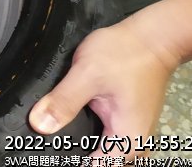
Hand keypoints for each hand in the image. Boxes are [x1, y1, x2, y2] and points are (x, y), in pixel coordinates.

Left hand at [28, 21, 178, 156]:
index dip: (69, 160)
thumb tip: (40, 125)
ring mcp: (129, 132)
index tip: (46, 150)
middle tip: (40, 141)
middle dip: (71, 151)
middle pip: (99, 161)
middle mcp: (132, 142)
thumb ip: (63, 101)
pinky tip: (63, 123)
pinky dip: (83, 134)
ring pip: (100, 152)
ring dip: (76, 144)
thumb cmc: (126, 54)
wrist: (151, 37)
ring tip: (51, 131)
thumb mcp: (87, 75)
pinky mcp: (122, 120)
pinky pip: (102, 138)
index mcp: (127, 140)